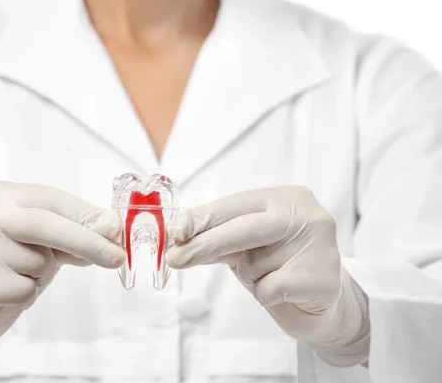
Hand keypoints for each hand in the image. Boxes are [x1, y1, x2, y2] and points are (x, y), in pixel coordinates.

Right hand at [0, 181, 123, 360]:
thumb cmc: (11, 262)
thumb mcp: (44, 240)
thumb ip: (74, 232)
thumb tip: (111, 229)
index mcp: (0, 194)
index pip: (52, 199)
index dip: (87, 216)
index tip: (116, 233)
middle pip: (44, 224)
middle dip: (85, 241)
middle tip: (116, 258)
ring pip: (37, 261)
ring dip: (43, 274)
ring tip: (20, 274)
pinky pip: (25, 290)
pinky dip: (28, 294)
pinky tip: (7, 291)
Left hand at [166, 186, 369, 364]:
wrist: (324, 302)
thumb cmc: (279, 265)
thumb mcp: (246, 245)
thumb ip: (217, 237)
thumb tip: (177, 236)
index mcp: (285, 198)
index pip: (235, 206)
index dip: (201, 219)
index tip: (175, 231)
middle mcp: (305, 214)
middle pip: (242, 229)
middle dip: (204, 245)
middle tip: (175, 258)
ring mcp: (318, 245)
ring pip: (252, 264)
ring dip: (249, 276)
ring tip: (272, 275)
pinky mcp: (320, 278)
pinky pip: (267, 289)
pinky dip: (265, 295)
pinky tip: (286, 292)